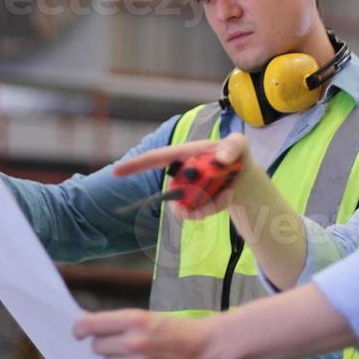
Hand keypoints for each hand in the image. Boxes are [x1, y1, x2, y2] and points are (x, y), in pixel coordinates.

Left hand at [73, 309, 219, 358]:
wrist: (207, 349)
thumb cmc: (177, 330)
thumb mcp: (147, 317)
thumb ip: (116, 322)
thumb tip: (84, 322)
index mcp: (134, 320)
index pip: (91, 325)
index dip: (80, 329)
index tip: (77, 332)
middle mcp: (134, 343)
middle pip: (97, 347)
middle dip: (105, 344)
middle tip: (123, 341)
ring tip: (138, 355)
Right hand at [113, 133, 260, 219]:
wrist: (242, 176)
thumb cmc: (236, 153)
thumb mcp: (240, 145)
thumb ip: (233, 147)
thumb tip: (221, 158)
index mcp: (183, 153)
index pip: (156, 158)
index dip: (136, 165)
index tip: (116, 172)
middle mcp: (179, 172)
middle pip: (176, 189)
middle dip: (199, 194)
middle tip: (225, 186)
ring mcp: (184, 190)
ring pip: (185, 205)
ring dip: (209, 203)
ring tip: (227, 191)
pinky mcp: (191, 204)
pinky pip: (195, 213)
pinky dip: (212, 208)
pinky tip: (225, 197)